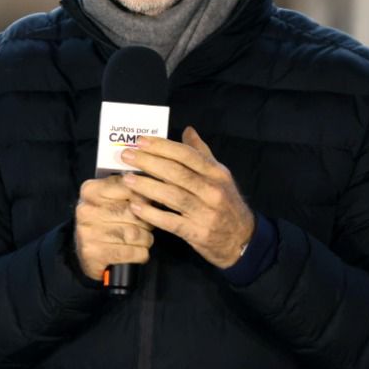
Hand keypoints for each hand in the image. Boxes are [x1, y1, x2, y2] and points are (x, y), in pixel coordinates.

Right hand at [73, 173, 153, 283]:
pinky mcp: (93, 254)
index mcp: (90, 191)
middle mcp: (86, 210)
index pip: (127, 187)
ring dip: (145, 238)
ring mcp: (87, 233)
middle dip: (146, 221)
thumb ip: (129, 190)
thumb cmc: (103, 221)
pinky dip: (140, 253)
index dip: (143, 198)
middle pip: (133, 212)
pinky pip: (131, 252)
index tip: (147, 204)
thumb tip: (152, 192)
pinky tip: (137, 252)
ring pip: (134, 234)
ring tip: (142, 238)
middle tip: (146, 225)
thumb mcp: (110, 199)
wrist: (83, 251)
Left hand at [118, 126, 254, 268]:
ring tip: (126, 179)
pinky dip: (152, 214)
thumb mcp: (219, 176)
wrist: (242, 239)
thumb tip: (187, 130)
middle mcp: (212, 190)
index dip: (162, 146)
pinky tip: (136, 207)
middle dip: (149, 162)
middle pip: (177, 173)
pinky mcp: (197, 233)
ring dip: (147, 186)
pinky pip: (171, 222)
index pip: (187, 155)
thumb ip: (201, 153)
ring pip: (172, 196)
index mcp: (216, 173)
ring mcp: (205, 212)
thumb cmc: (225, 202)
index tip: (140, 141)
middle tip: (127, 156)